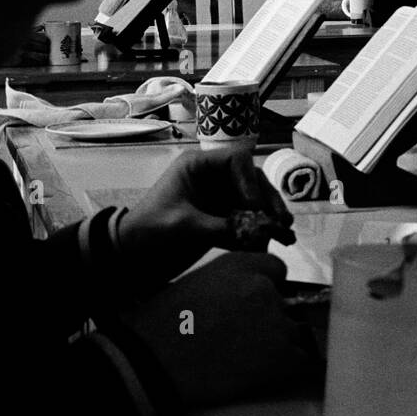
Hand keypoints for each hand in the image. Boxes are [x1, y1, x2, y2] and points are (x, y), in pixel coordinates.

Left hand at [116, 149, 294, 294]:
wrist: (131, 255)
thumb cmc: (148, 231)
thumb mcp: (182, 226)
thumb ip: (219, 227)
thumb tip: (256, 234)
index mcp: (197, 166)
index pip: (235, 159)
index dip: (250, 180)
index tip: (254, 205)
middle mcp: (212, 177)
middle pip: (251, 180)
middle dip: (268, 199)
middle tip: (282, 221)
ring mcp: (219, 197)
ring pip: (254, 200)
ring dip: (271, 216)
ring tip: (285, 234)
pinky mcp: (222, 218)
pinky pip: (248, 220)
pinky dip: (262, 231)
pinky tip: (277, 242)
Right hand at [120, 251, 314, 406]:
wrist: (155, 359)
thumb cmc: (163, 324)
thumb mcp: (197, 282)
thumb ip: (230, 282)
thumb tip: (243, 299)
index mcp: (240, 265)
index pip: (276, 270)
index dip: (266, 289)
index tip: (254, 305)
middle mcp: (263, 287)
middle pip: (286, 303)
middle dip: (270, 318)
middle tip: (243, 338)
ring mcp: (275, 321)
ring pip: (294, 331)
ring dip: (278, 344)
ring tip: (246, 357)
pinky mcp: (280, 356)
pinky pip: (301, 359)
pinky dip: (287, 366)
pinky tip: (263, 372)